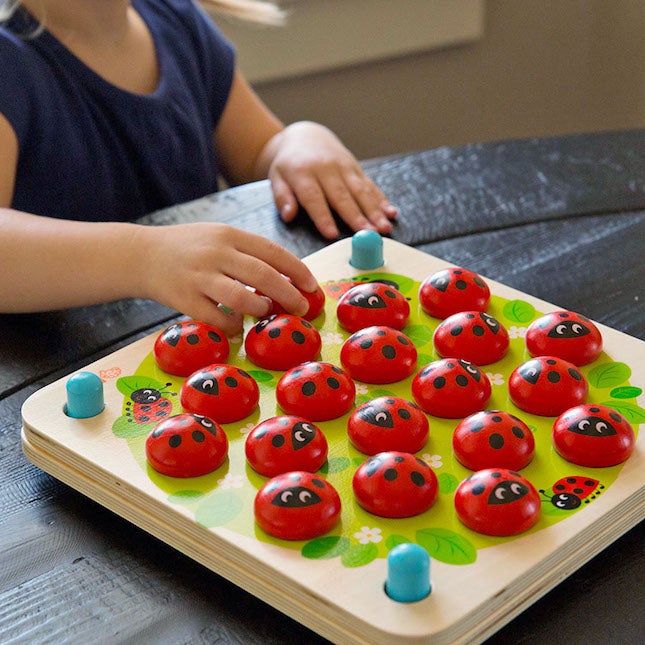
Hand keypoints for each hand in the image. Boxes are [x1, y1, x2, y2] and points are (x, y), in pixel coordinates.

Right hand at [140, 223, 317, 334]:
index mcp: (229, 234)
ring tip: (265, 312)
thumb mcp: (219, 237)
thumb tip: (288, 277)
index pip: (272, 251)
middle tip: (301, 308)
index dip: (297, 270)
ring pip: (241, 298)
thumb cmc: (189, 247)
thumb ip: (248, 253)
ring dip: (260, 309)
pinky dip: (232, 326)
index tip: (312, 286)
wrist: (141, 254)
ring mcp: (199, 276)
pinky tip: (237, 326)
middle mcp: (216, 253)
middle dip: (288, 294)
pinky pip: (217, 318)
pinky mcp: (184, 299)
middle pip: (263, 275)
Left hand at [265, 122, 397, 238]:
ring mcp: (344, 167)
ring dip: (374, 211)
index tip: (331, 234)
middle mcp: (326, 169)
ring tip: (384, 227)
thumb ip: (282, 197)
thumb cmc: (290, 164)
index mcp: (303, 173)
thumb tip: (288, 216)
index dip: (323, 217)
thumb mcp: (277, 177)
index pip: (314, 198)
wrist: (306, 136)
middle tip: (369, 235)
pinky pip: (370, 185)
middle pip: (343, 196)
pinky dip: (382, 199)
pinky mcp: (356, 167)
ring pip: (361, 191)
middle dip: (357, 217)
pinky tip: (391, 212)